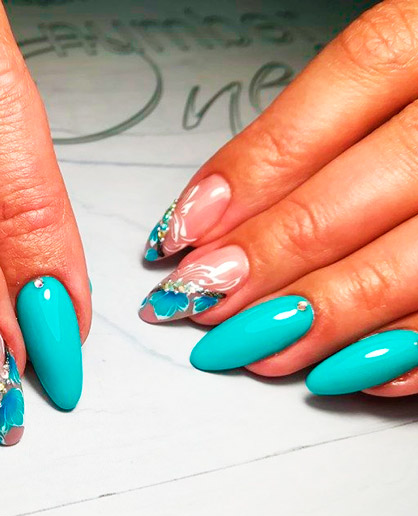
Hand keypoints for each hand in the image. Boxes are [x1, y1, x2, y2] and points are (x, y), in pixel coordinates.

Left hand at [139, 0, 417, 397]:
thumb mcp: (388, 84)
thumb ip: (309, 136)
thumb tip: (206, 217)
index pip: (344, 88)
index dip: (254, 167)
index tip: (183, 231)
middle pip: (363, 189)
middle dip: (269, 256)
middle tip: (202, 301)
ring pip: (416, 262)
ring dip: (323, 316)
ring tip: (256, 347)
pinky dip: (408, 352)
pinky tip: (347, 370)